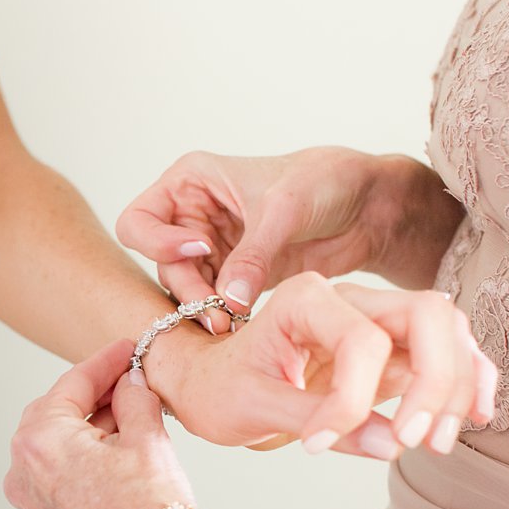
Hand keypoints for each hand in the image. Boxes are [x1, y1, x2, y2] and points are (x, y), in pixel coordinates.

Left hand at [4, 339, 204, 508]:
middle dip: (93, 396)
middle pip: (56, 416)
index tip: (124, 350)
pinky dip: (82, 466)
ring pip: (56, 451)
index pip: (71, 384)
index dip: (104, 362)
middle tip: (128, 380)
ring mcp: (30, 506)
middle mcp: (21, 473)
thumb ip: (133, 398)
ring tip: (131, 419)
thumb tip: (129, 382)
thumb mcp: (146, 437)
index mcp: (38, 440)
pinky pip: (58, 484)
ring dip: (89, 432)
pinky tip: (116, 460)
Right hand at [115, 148, 462, 329]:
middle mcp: (193, 216)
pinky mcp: (236, 276)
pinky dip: (222, 316)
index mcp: (190, 182)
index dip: (157, 242)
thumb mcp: (285, 210)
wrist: (369, 205)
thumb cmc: (325, 181)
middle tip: (217, 313)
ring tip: (230, 324)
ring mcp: (213, 249)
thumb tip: (228, 301)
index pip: (139, 220)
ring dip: (203, 308)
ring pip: (184, 288)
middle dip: (187, 289)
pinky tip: (241, 327)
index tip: (201, 249)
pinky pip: (213, 302)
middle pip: (161, 264)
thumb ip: (253, 255)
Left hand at [148, 273, 495, 454]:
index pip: (363, 340)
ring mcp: (379, 322)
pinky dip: (467, 382)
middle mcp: (351, 299)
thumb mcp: (248, 406)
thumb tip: (394, 443)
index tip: (316, 444)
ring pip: (448, 334)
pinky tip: (474, 416)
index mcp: (305, 298)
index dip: (353, 399)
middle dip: (437, 380)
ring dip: (456, 387)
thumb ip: (314, 418)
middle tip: (417, 441)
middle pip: (429, 314)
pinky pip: (448, 356)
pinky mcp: (396, 352)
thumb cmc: (221, 389)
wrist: (212, 386)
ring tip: (438, 443)